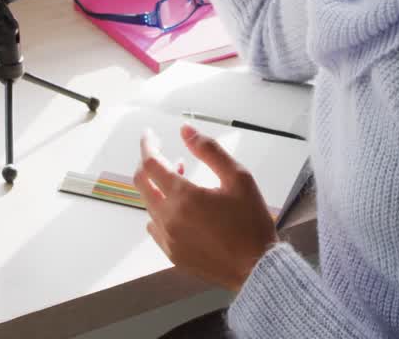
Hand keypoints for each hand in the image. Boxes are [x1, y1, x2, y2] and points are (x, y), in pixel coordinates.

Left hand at [134, 124, 279, 291]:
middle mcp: (168, 217)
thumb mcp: (238, 178)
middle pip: (142, 183)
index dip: (148, 144)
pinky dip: (160, 211)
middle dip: (148, 164)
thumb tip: (185, 130)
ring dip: (158, 187)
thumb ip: (209, 150)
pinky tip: (179, 209)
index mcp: (184, 196)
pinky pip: (154, 226)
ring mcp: (167, 238)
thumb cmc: (251, 222)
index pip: (151, 163)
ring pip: (149, 204)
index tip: (149, 134)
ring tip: (180, 179)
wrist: (256, 267)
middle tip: (161, 153)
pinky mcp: (171, 253)